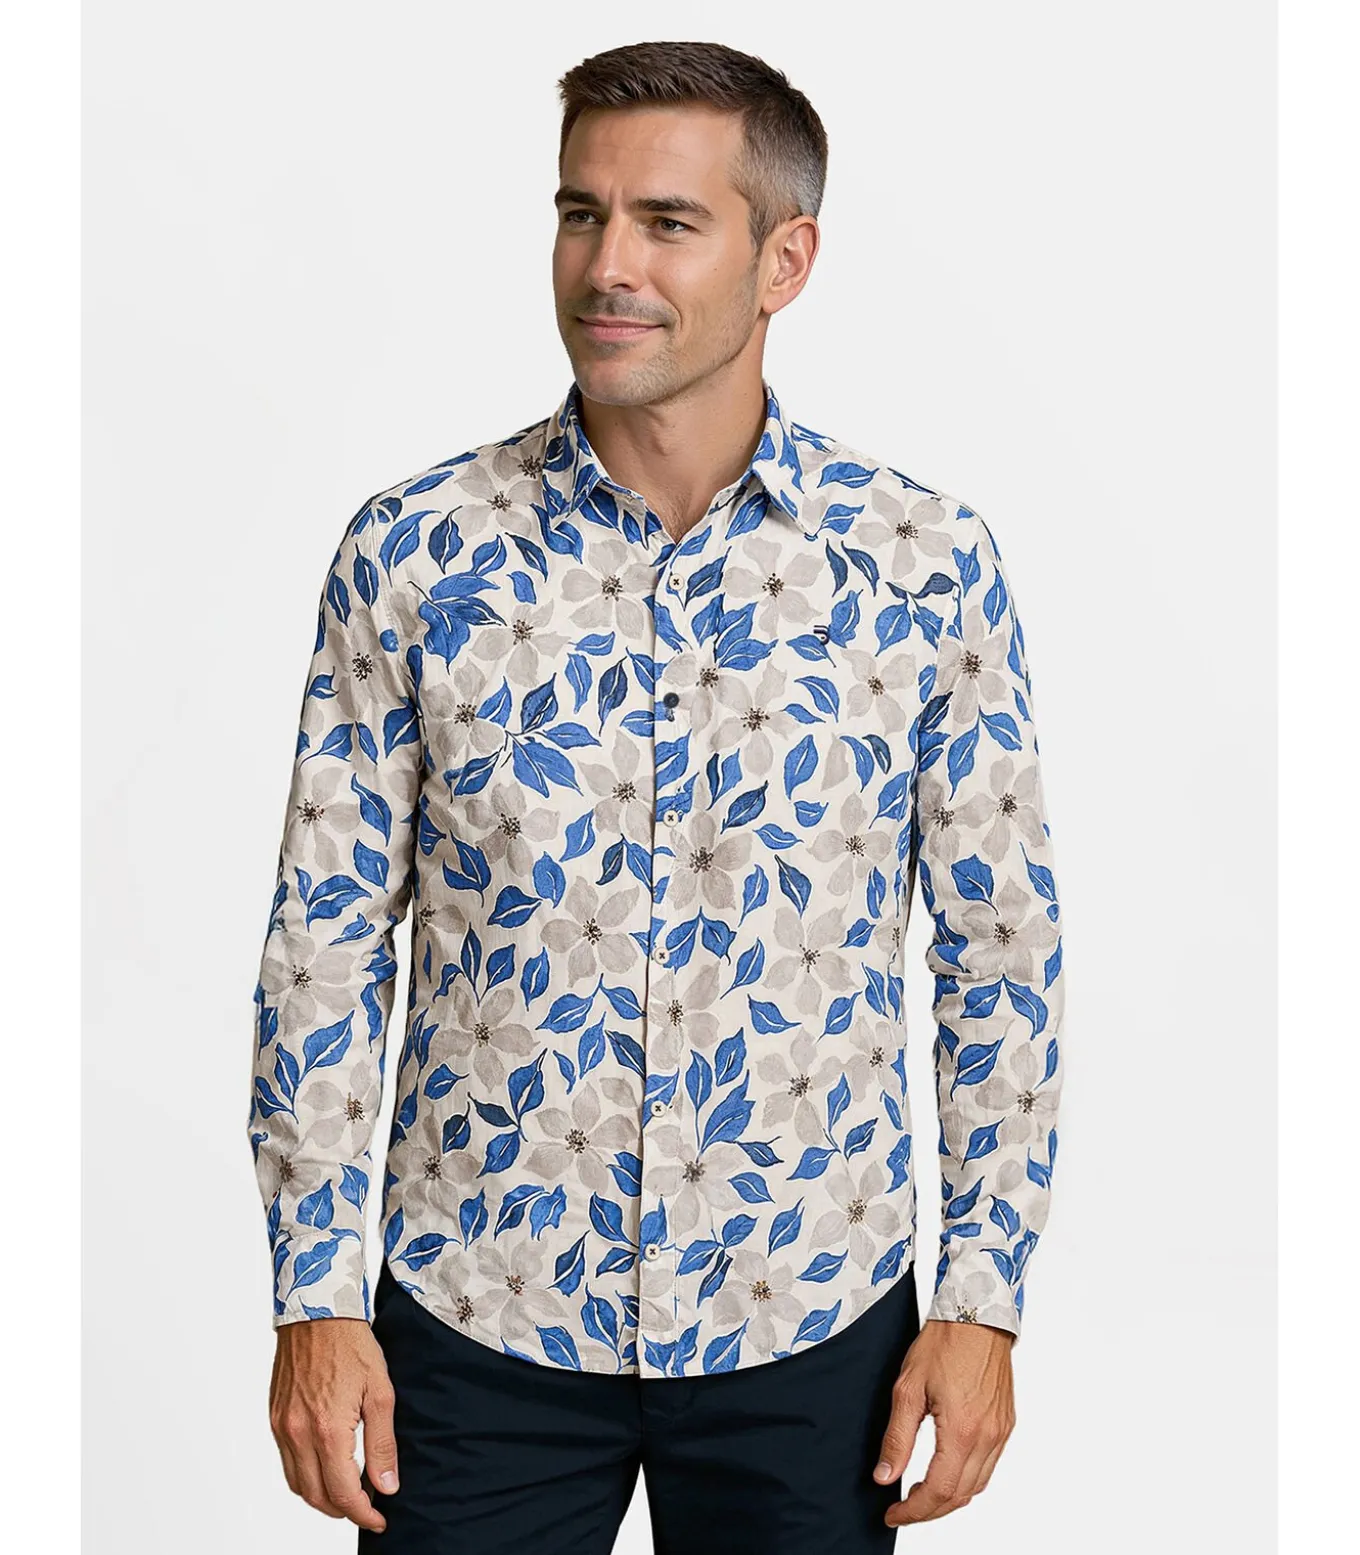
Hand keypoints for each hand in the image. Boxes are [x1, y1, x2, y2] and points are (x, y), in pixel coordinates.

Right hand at [269, 1317, 399, 1533]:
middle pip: (317, 1497)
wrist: (316, 1312)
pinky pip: (287, 1463)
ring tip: (349, 1492)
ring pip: (298, 1484)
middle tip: (368, 1507)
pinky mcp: (274, 1417)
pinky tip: (326, 1467)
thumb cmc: (352, 1345)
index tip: (380, 1519)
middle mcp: (298, 1434)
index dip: (363, 1514)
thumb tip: (386, 1487)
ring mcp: (282, 1427)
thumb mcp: (381, 1393)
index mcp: (327, 1431)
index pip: (343, 1493)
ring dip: (322, 1497)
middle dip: (343, 1510)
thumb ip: (382, 1445)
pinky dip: (305, 1476)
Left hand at [873, 1317, 1015, 1525]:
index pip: (939, 1491)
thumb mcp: (908, 1388)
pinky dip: (968, 1479)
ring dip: (950, 1498)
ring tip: (920, 1495)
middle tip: (902, 1509)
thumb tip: (885, 1476)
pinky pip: (989, 1465)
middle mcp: (988, 1436)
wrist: (976, 1313)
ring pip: (978, 1485)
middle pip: (961, 1496)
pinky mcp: (1006, 1423)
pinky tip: (947, 1471)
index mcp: (963, 1431)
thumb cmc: (944, 1342)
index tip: (893, 1513)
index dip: (914, 1511)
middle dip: (929, 1510)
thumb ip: (897, 1437)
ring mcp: (1001, 1431)